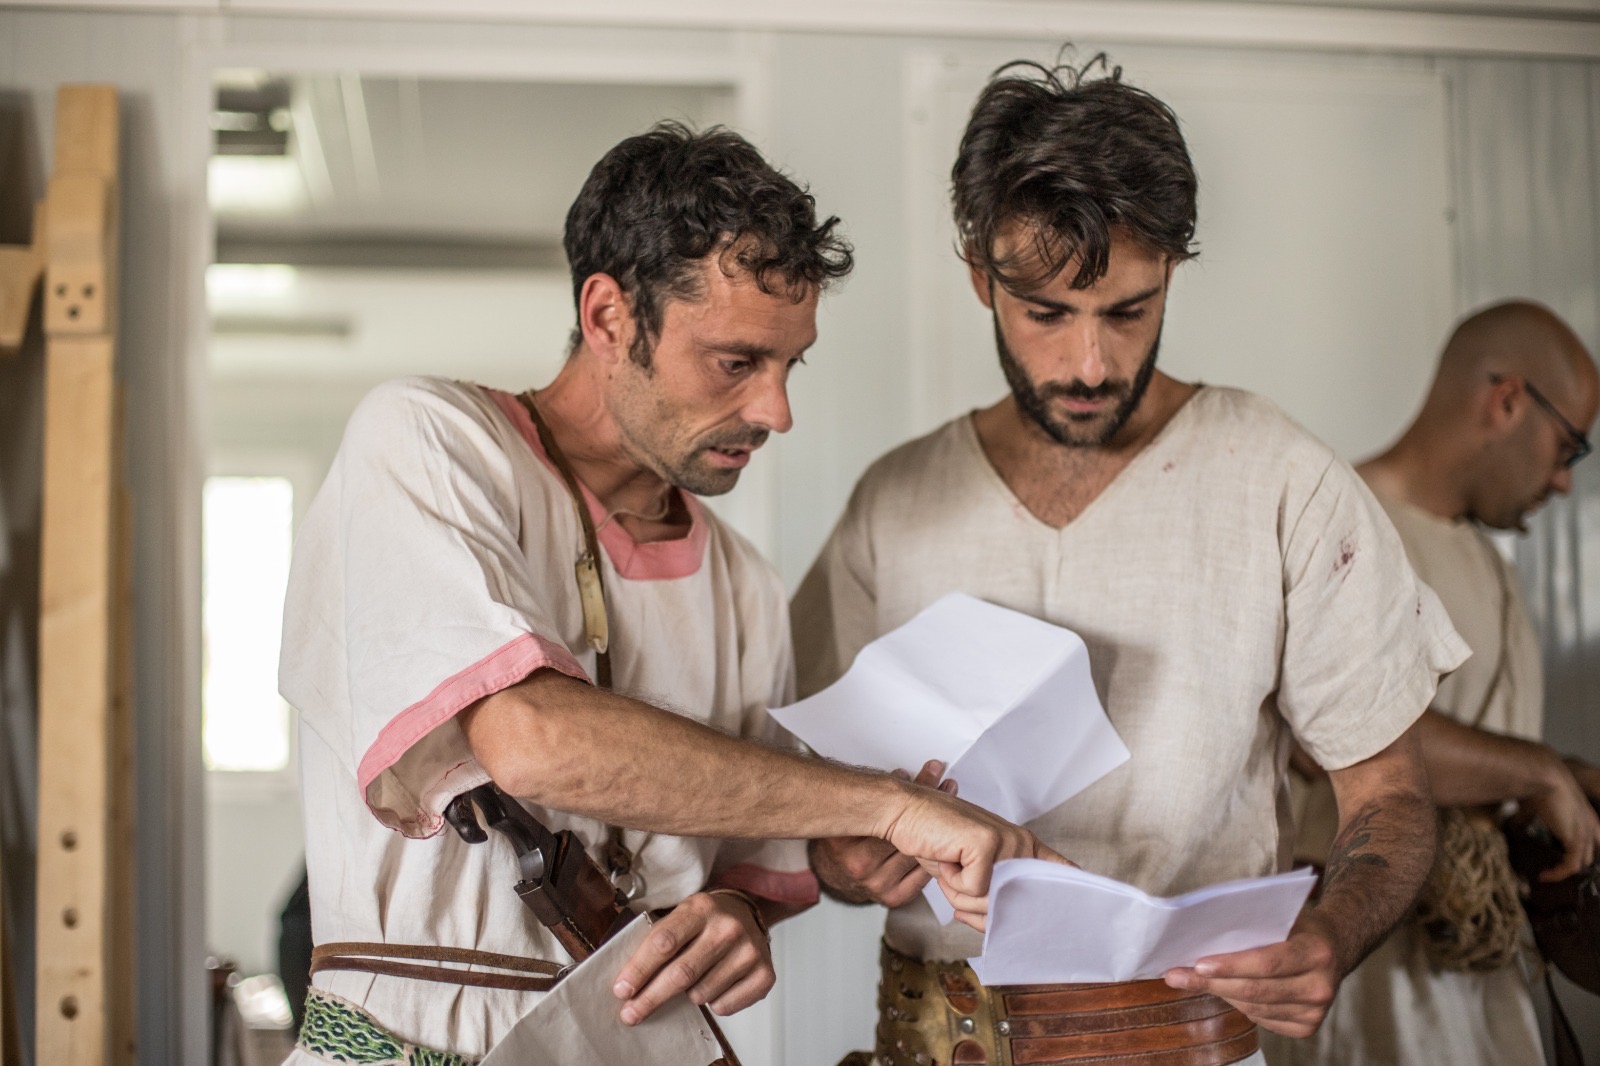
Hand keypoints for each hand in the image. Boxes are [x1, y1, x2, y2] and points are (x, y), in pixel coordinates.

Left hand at [612, 890, 772, 1024]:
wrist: (747, 913)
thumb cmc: (705, 920)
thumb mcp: (681, 916)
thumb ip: (658, 941)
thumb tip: (628, 983)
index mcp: (701, 908)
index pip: (664, 942)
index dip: (639, 969)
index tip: (621, 990)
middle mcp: (728, 927)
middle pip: (681, 973)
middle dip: (651, 998)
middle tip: (631, 1013)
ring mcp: (749, 951)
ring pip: (701, 994)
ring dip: (687, 996)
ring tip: (692, 980)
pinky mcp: (764, 975)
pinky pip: (724, 1006)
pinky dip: (712, 1003)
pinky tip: (716, 984)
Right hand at [812, 760, 953, 906]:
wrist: (833, 874)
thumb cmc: (843, 839)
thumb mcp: (849, 814)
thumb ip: (874, 797)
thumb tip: (904, 775)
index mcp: (846, 840)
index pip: (887, 812)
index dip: (914, 791)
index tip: (932, 773)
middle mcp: (860, 864)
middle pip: (907, 831)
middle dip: (929, 806)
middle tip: (945, 786)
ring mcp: (877, 883)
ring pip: (918, 854)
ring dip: (937, 832)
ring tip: (948, 810)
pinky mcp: (892, 897)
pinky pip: (922, 877)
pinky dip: (933, 860)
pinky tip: (941, 845)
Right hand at [876, 779, 1068, 932]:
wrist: (904, 812)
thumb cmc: (933, 840)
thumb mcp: (965, 873)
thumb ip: (988, 895)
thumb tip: (996, 923)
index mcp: (1020, 846)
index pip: (1059, 869)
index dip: (1073, 888)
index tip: (1089, 905)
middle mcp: (1020, 843)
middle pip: (1010, 904)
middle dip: (976, 904)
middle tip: (957, 875)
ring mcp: (1007, 841)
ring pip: (989, 901)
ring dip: (959, 892)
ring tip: (949, 861)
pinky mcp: (988, 843)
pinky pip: (973, 890)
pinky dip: (951, 880)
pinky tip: (946, 854)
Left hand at [1162, 914, 1339, 1037]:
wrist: (1337, 946)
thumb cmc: (1300, 926)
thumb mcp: (1284, 915)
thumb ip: (1254, 923)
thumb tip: (1203, 929)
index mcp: (1316, 952)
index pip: (1267, 962)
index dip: (1231, 966)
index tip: (1198, 964)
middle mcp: (1320, 986)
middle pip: (1256, 990)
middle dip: (1212, 983)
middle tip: (1177, 975)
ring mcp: (1316, 1011)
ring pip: (1254, 1008)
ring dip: (1221, 994)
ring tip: (1193, 981)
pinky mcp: (1308, 1027)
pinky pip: (1262, 1020)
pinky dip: (1240, 1006)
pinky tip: (1227, 991)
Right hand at [1525, 757, 1599, 879]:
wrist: (1544, 776)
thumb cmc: (1537, 784)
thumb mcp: (1533, 805)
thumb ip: (1527, 818)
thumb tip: (1513, 827)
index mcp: (1585, 815)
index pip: (1590, 841)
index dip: (1576, 850)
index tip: (1556, 857)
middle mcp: (1591, 825)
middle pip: (1589, 854)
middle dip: (1572, 864)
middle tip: (1553, 870)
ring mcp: (1586, 834)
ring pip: (1582, 862)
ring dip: (1564, 871)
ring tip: (1546, 875)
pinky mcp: (1576, 841)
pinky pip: (1571, 867)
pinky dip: (1557, 874)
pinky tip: (1543, 875)